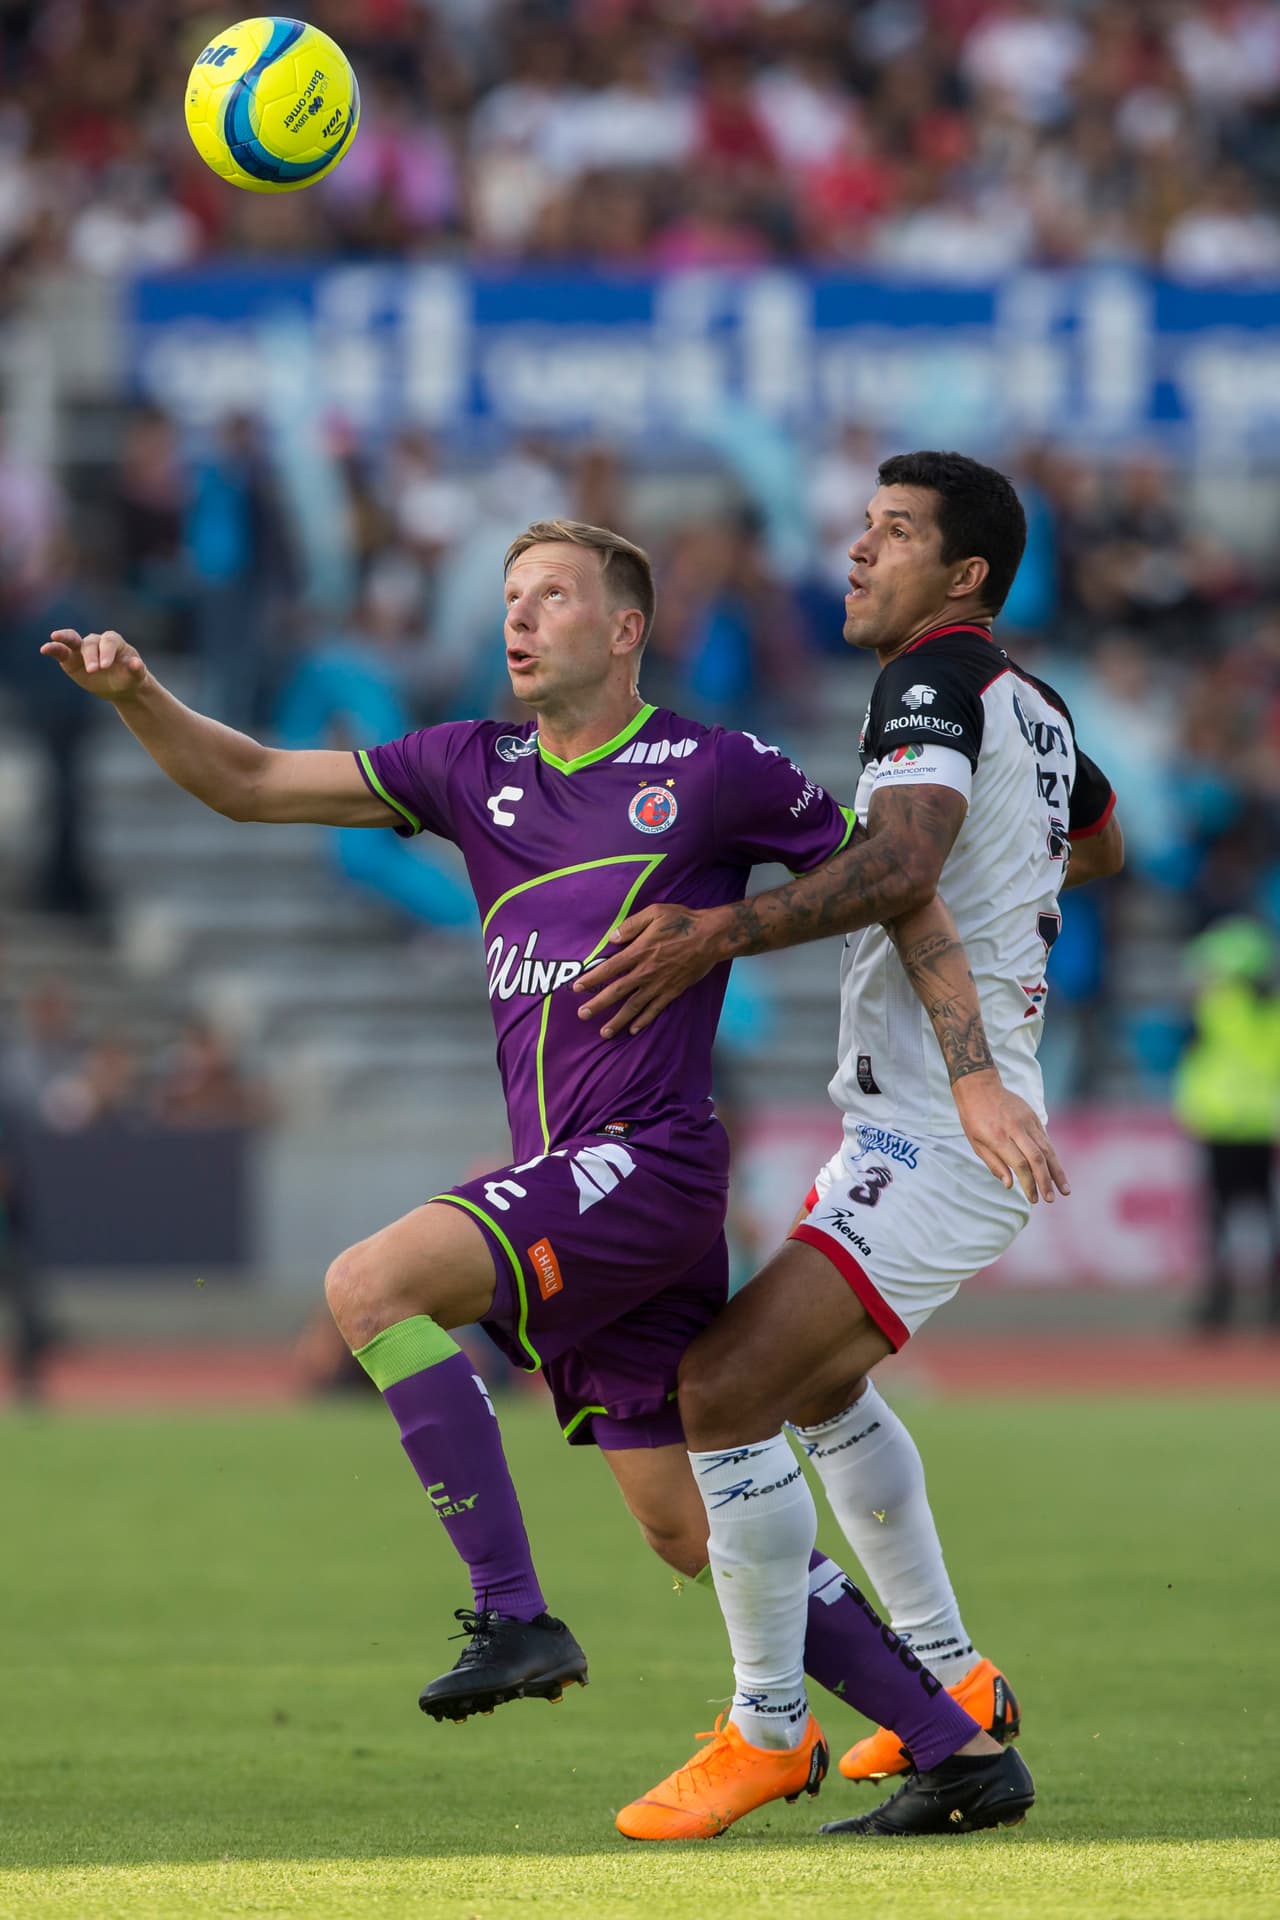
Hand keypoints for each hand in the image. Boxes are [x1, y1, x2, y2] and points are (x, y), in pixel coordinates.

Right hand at [41, 628, 147, 702]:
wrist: (120, 687)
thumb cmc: (129, 678)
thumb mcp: (136, 676)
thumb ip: (137, 669)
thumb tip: (136, 663)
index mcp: (114, 642)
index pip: (109, 641)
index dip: (107, 652)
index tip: (106, 666)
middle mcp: (97, 641)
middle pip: (91, 643)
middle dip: (91, 656)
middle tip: (94, 670)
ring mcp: (82, 649)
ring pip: (72, 640)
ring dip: (64, 641)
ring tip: (53, 643)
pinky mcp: (70, 658)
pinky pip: (60, 651)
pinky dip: (53, 648)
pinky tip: (44, 649)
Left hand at [573, 901, 729, 1036]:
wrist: (711, 937)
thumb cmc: (682, 921)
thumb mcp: (654, 912)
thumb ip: (630, 925)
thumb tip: (611, 938)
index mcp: (638, 952)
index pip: (609, 969)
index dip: (591, 978)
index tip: (576, 988)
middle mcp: (645, 972)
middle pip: (617, 992)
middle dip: (598, 1004)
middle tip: (582, 1015)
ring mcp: (659, 984)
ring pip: (634, 1006)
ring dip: (618, 1020)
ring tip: (604, 1032)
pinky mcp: (672, 991)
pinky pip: (655, 1009)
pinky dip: (644, 1021)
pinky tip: (633, 1030)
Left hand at [950, 1072, 1069, 1204]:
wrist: (979, 1086)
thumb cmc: (973, 1117)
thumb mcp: (975, 1142)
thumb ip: (994, 1164)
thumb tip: (1010, 1185)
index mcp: (998, 1137)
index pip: (1020, 1164)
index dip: (1029, 1183)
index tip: (1033, 1198)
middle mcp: (1015, 1129)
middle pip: (1037, 1158)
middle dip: (1046, 1181)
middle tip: (1050, 1199)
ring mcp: (1027, 1122)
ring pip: (1047, 1149)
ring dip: (1057, 1171)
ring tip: (1064, 1189)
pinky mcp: (1034, 1117)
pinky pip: (1046, 1140)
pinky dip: (1053, 1157)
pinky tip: (1058, 1171)